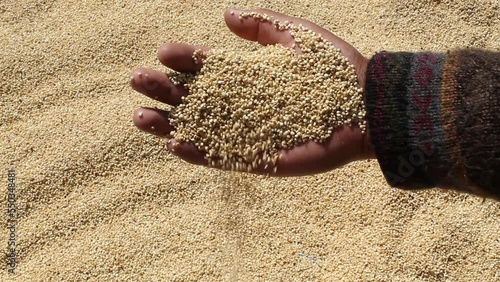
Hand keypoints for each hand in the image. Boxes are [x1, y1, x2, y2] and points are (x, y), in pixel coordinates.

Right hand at [130, 8, 373, 175]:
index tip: (164, 51)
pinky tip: (175, 143)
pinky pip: (224, 156)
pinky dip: (199, 153)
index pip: (207, 66)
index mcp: (248, 74)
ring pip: (201, 129)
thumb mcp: (299, 36)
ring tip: (141, 117)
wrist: (367, 107)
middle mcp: (243, 104)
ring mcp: (249, 132)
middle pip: (195, 98)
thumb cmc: (336, 69)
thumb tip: (225, 14)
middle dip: (164, 90)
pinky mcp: (261, 157)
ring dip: (169, 124)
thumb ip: (264, 26)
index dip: (184, 58)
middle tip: (138, 81)